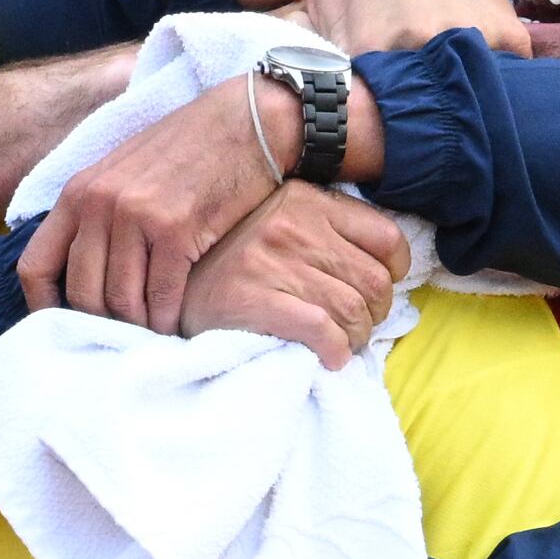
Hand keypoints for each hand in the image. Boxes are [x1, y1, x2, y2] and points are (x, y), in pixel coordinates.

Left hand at [21, 81, 286, 330]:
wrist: (246, 122)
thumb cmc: (190, 148)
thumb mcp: (124, 170)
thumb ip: (96, 212)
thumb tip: (82, 266)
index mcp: (78, 192)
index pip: (34, 266)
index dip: (44, 309)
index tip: (65, 328)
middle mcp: (98, 204)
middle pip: (82, 294)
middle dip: (104, 324)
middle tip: (126, 335)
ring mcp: (134, 215)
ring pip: (122, 302)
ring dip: (140, 326)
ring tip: (153, 332)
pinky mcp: (175, 229)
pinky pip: (161, 296)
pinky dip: (168, 320)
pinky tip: (176, 323)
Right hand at [176, 183, 409, 366]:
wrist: (167, 281)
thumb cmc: (231, 259)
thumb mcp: (279, 221)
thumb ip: (324, 229)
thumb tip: (384, 269)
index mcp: (306, 201)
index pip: (387, 238)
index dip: (393, 273)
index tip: (375, 292)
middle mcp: (293, 225)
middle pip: (375, 282)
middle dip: (374, 315)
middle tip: (357, 328)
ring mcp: (273, 262)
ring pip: (353, 311)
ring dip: (355, 339)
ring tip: (340, 345)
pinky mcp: (255, 298)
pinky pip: (323, 331)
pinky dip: (335, 351)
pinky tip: (328, 357)